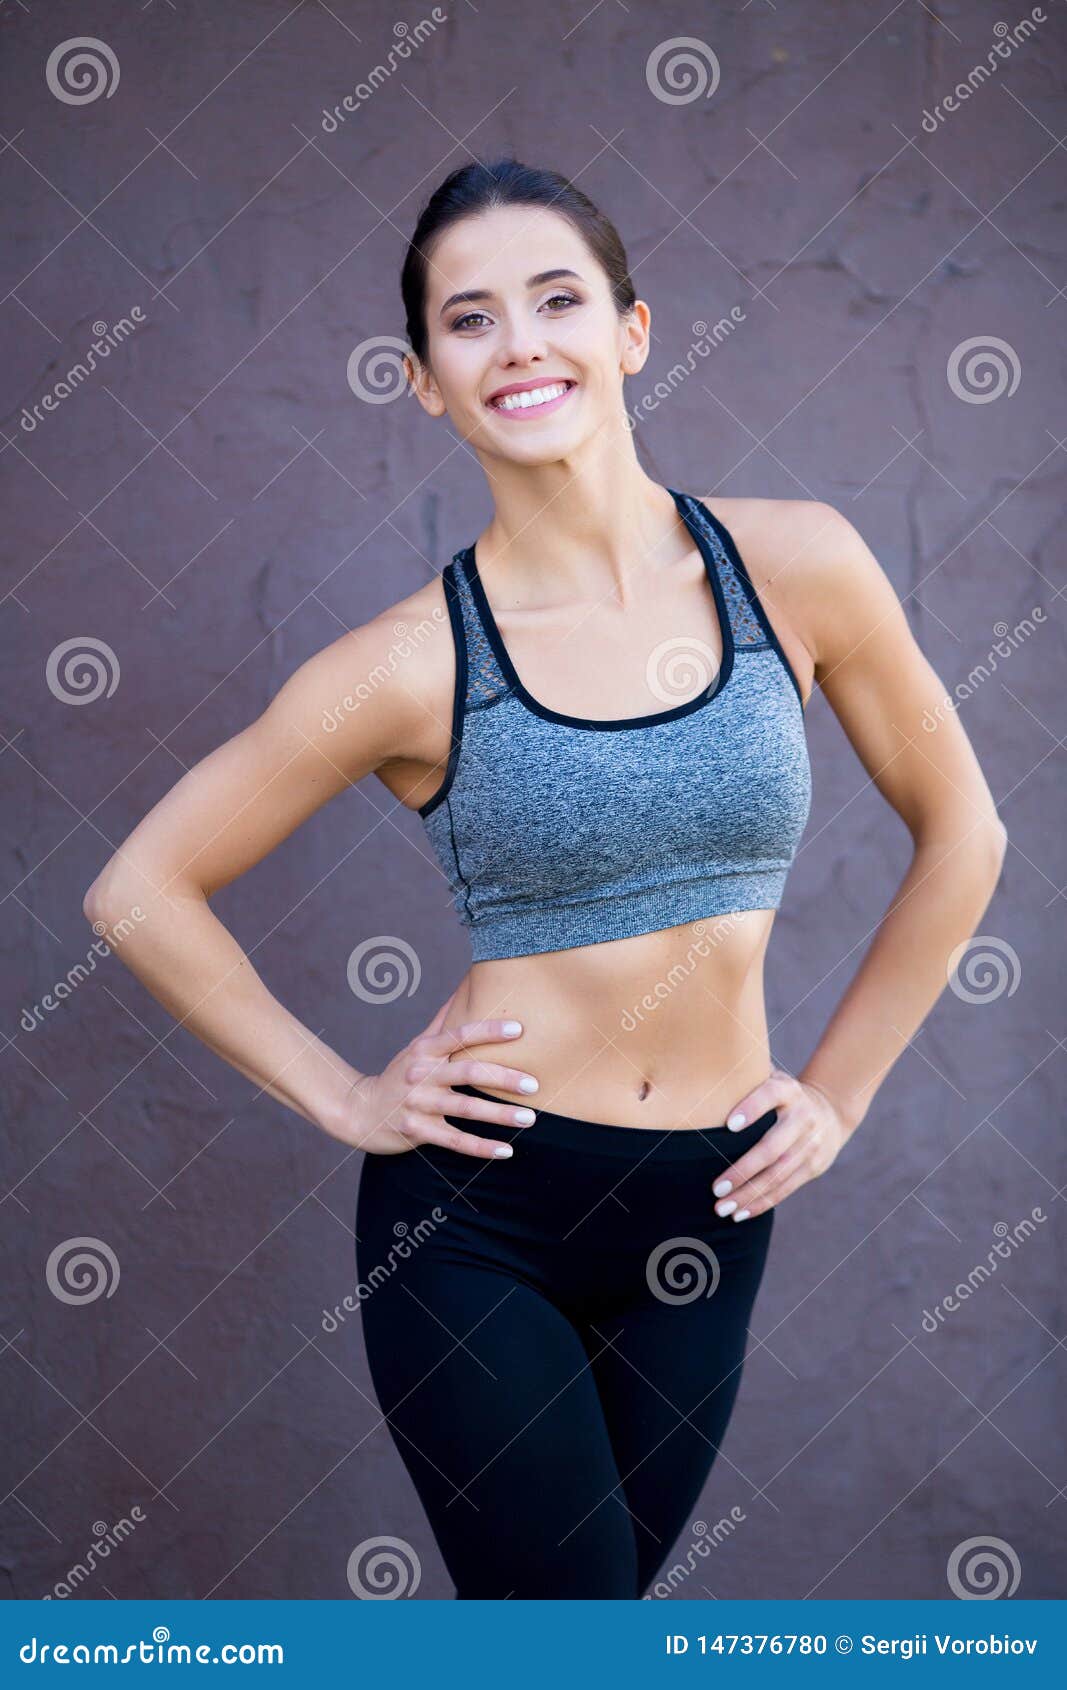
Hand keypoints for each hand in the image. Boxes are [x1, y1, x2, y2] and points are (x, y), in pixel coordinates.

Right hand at [333, 986, 540, 1158]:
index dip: (489, 1031)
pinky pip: (455, 1141)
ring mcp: (419, 1104)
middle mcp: (422, 1075)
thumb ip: (443, 1022)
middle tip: (534, 1084)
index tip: (519, 1030)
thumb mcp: (416, 1046)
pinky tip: (506, 1151)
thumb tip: (467, 985)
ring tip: (529, 1119)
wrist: (360, 1112)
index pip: (460, 1036)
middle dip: (503, 1078)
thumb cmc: (399, 1075)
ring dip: (500, 1115)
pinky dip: (481, 1147)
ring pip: (465, 1109)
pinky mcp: (417, 1131)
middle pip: (468, 1073)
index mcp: (425, 1051)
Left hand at [710, 1065, 851, 1221]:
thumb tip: (701, 1075)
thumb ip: (744, 1078)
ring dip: (749, 1194)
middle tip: (715, 1188)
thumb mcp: (770, 1078)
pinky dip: (762, 1202)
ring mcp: (810, 1144)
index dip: (751, 1109)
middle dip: (743, 1170)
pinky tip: (740, 1213)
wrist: (830, 1111)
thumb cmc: (780, 1095)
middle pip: (772, 1148)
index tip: (728, 1126)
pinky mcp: (814, 1166)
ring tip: (722, 1208)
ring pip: (778, 1174)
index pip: (769, 1096)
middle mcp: (802, 1117)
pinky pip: (786, 1188)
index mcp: (788, 1091)